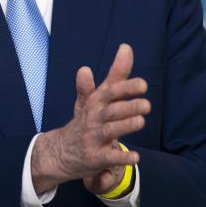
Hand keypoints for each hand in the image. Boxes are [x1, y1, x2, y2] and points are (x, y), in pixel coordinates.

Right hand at [31, 44, 150, 194]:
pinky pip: (107, 158)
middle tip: (146, 105)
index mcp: (95, 103)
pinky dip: (120, 158)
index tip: (143, 85)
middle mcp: (93, 119)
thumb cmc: (85, 121)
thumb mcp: (96, 98)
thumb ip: (115, 76)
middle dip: (128, 107)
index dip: (126, 88)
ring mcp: (92, 139)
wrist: (59, 151)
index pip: (110, 93)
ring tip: (140, 121)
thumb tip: (126, 48)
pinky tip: (135, 157)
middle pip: (111, 111)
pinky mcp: (93, 159)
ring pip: (109, 132)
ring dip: (124, 126)